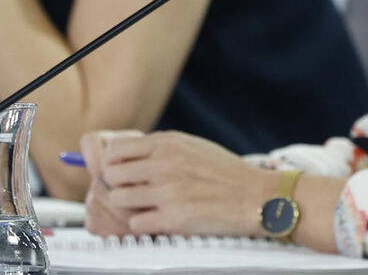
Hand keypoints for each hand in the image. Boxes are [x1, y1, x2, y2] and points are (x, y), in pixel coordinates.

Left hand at [86, 131, 274, 238]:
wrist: (255, 196)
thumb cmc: (225, 172)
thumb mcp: (192, 146)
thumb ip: (161, 148)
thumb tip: (125, 153)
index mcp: (168, 143)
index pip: (115, 149)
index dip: (113, 164)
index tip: (121, 174)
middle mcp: (164, 164)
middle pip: (112, 175)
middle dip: (117, 186)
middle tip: (130, 194)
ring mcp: (168, 192)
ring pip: (118, 199)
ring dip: (128, 207)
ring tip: (145, 208)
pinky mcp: (173, 219)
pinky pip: (135, 223)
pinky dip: (143, 225)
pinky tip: (158, 221)